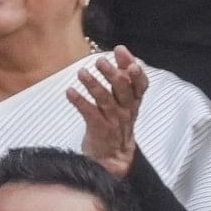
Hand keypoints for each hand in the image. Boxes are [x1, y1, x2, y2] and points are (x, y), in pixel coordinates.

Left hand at [68, 48, 149, 179]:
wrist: (112, 159)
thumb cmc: (116, 125)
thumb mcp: (123, 102)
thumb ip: (122, 78)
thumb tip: (121, 52)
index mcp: (134, 102)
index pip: (140, 83)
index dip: (132, 67)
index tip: (121, 51)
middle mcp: (126, 111)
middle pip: (123, 90)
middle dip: (112, 74)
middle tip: (100, 61)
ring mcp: (114, 121)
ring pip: (105, 101)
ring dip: (93, 85)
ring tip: (82, 73)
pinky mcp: (100, 131)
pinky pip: (90, 114)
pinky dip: (80, 102)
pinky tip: (70, 92)